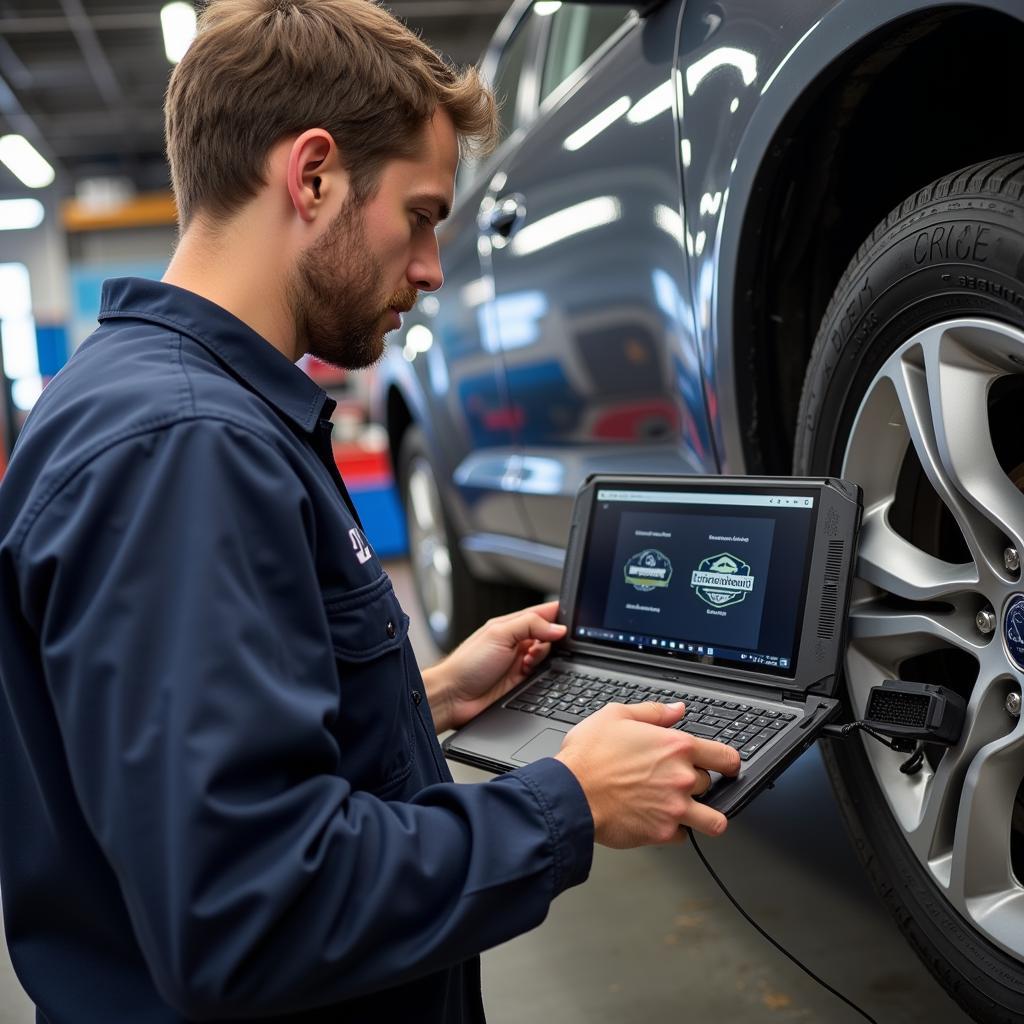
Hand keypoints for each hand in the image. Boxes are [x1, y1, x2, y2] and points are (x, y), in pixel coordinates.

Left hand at [425, 601, 565, 732]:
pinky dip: (543, 674)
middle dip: (552, 640)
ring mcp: (520, 663)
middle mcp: (516, 642)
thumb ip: (530, 625)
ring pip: (549, 656)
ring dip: (545, 658)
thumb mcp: (499, 634)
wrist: (453, 697)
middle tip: (540, 645)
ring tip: (529, 662)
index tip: (572, 619)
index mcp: (510, 625)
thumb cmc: (467, 664)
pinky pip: (544, 676)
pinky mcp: (522, 683)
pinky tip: (530, 674)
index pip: (541, 613)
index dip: (558, 614)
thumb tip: (557, 627)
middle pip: (549, 635)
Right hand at [554, 701, 740, 845]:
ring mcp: (675, 808)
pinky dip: (674, 831)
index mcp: (677, 747)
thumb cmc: (588, 756)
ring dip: (705, 816)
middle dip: (697, 783)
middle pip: (712, 784)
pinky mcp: (662, 833)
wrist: (569, 793)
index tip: (727, 766)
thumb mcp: (616, 716)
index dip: (730, 762)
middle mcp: (682, 778)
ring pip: (714, 820)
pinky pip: (682, 836)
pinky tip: (659, 821)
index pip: (726, 757)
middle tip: (677, 781)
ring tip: (691, 813)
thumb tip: (676, 710)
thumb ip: (653, 712)